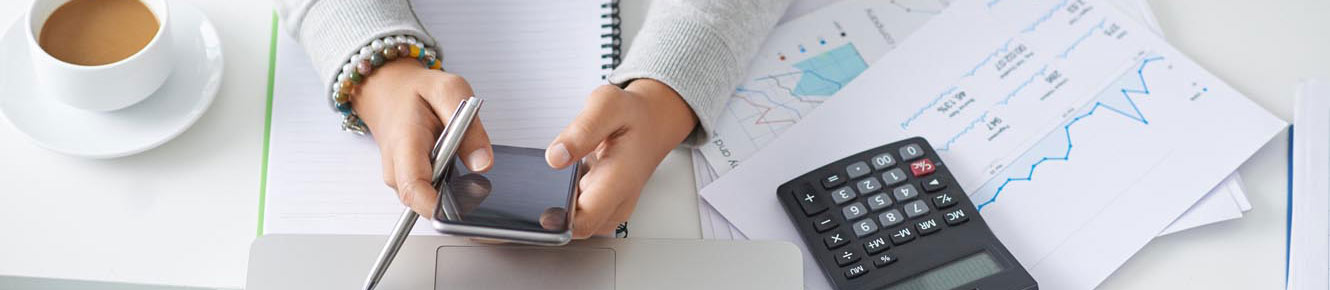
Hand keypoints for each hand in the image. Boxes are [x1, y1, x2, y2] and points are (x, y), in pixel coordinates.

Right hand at [354, 59, 493, 218]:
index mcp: (405, 142)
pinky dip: (447, 188)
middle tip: (479, 186)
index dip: (437, 206)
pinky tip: (458, 171)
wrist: (387, 91)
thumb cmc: (417, 92)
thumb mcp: (451, 91)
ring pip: (428, 201)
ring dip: (452, 193)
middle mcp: (396, 167)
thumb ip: (469, 127)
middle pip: (422, 202)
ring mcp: (399, 178)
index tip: (464, 207)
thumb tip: (483, 164)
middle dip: (453, 201)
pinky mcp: (406, 182)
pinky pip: (429, 195)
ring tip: (466, 167)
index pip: (413, 188)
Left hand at [545, 79, 697, 238]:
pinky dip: (567, 200)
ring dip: (560, 203)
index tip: (539, 201)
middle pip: (573, 226)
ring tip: (566, 171)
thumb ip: (582, 130)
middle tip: (552, 173)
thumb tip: (555, 157)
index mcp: (619, 180)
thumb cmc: (633, 116)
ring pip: (573, 224)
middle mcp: (617, 203)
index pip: (583, 221)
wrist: (653, 124)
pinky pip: (578, 216)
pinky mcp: (605, 211)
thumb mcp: (608, 105)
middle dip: (553, 206)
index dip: (555, 219)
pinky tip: (569, 178)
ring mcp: (612, 210)